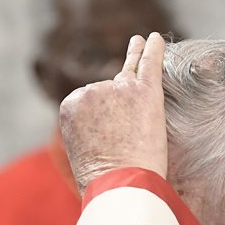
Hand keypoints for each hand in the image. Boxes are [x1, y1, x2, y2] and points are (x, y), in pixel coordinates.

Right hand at [59, 32, 168, 192]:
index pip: (90, 102)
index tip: (106, 142)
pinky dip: (154, 49)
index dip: (103, 122)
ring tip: (138, 94)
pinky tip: (155, 38)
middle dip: (119, 111)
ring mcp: (119, 89)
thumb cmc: (103, 180)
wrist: (121, 186)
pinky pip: (150, 63)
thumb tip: (106, 118)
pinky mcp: (146, 92)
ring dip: (135, 96)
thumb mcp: (81, 151)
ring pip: (129, 83)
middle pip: (109, 91)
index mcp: (69, 105)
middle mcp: (91, 91)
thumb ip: (88, 126)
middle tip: (124, 143)